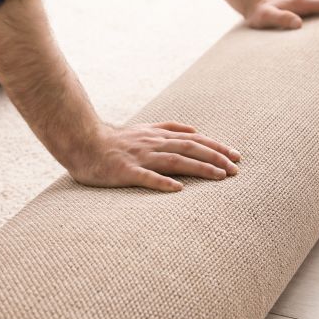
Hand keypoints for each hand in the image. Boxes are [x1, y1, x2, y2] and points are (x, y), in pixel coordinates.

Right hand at [67, 121, 240, 191]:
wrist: (82, 143)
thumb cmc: (113, 140)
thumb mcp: (143, 128)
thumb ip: (168, 129)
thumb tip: (194, 130)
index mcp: (157, 135)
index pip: (194, 139)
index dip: (216, 146)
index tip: (236, 156)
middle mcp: (152, 144)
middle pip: (190, 148)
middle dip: (216, 157)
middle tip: (236, 169)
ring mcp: (139, 157)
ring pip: (174, 160)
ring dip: (199, 168)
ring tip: (219, 176)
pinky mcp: (125, 171)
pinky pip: (146, 177)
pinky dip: (162, 182)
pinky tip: (178, 189)